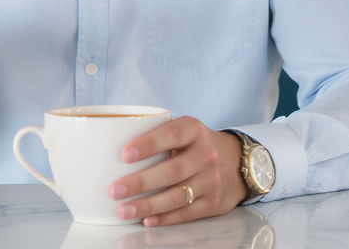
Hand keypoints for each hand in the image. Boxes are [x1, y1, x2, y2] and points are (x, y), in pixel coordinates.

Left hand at [108, 117, 246, 226]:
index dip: (148, 144)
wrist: (238, 161)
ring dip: (148, 205)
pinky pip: (187, 212)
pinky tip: (148, 219)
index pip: (171, 135)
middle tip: (115, 190)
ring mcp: (211, 180)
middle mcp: (205, 154)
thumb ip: (157, 133)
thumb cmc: (197, 144)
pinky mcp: (213, 202)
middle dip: (140, 182)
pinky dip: (165, 218)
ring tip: (124, 210)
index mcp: (194, 130)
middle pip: (171, 171)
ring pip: (177, 196)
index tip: (125, 154)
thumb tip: (110, 148)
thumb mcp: (185, 129)